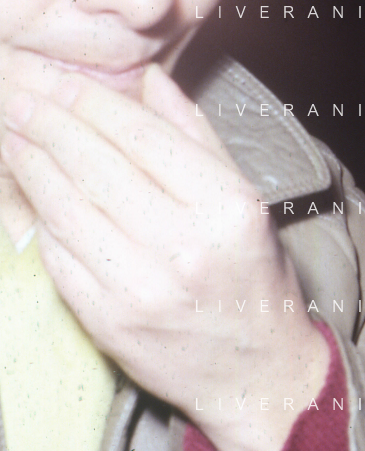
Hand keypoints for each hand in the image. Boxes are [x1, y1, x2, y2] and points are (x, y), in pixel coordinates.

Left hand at [0, 63, 328, 450]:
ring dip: (31, 165)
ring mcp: (141, 286)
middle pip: (98, 166)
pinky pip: (59, 256)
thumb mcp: (245, 200)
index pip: (143, 138)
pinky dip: (39, 218)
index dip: (93, 105)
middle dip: (50, 124)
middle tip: (19, 98)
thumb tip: (151, 82)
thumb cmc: (253, 277)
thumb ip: (196, 137)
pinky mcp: (108, 319)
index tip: (61, 83)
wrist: (255, 369)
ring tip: (12, 135)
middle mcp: (184, 245)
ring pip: (68, 208)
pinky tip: (28, 191)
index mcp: (226, 207)